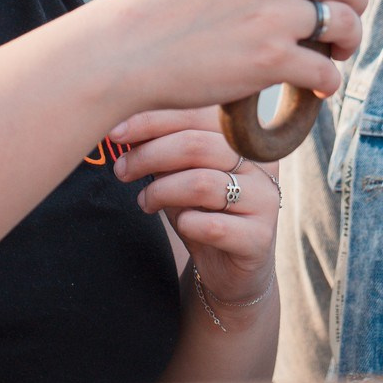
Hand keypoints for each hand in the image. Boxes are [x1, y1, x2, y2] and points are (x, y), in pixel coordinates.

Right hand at [104, 0, 382, 110]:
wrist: (126, 48)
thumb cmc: (167, 5)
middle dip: (355, 5)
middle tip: (342, 25)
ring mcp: (273, 15)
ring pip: (346, 25)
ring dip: (348, 43)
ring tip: (332, 54)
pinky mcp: (270, 60)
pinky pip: (325, 69)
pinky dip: (327, 80)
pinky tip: (315, 84)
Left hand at [112, 106, 277, 307]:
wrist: (231, 268)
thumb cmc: (203, 210)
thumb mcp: (180, 173)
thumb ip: (162, 146)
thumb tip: (123, 123)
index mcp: (246, 138)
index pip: (199, 113)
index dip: (154, 120)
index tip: (116, 133)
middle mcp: (263, 164)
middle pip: (197, 145)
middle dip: (149, 155)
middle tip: (122, 170)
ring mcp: (266, 201)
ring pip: (201, 183)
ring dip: (160, 191)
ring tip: (145, 202)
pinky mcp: (259, 239)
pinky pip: (212, 225)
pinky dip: (186, 223)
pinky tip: (181, 224)